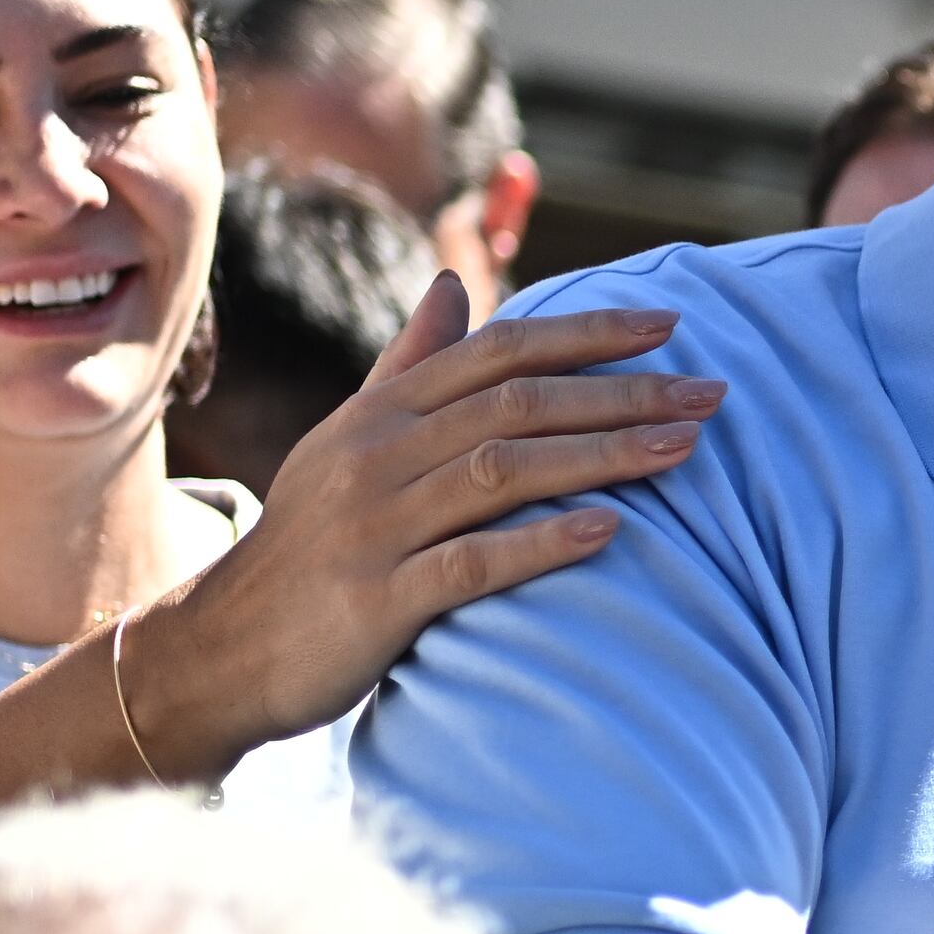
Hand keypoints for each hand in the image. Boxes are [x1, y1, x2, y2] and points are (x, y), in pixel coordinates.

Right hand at [125, 296, 721, 770]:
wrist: (222, 646)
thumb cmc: (309, 543)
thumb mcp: (348, 443)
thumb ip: (407, 367)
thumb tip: (454, 286)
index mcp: (382, 412)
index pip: (497, 350)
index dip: (586, 333)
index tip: (671, 325)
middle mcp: (378, 454)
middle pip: (515, 403)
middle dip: (621, 392)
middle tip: (710, 393)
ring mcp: (375, 526)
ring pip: (502, 470)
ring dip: (601, 455)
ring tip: (683, 449)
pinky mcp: (376, 599)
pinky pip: (469, 564)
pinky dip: (540, 543)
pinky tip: (607, 532)